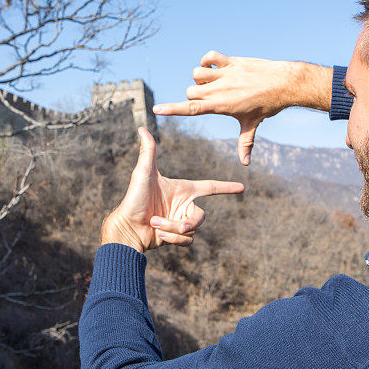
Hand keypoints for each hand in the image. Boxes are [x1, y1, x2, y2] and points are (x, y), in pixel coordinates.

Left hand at [100, 127, 244, 252]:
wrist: (126, 227)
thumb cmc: (134, 198)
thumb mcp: (143, 173)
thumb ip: (148, 151)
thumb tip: (142, 128)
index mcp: (182, 190)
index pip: (210, 187)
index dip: (226, 187)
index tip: (242, 187)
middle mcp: (184, 206)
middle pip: (201, 216)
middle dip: (186, 222)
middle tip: (162, 221)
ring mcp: (180, 221)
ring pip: (192, 230)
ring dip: (172, 228)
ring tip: (154, 224)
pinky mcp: (176, 236)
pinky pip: (187, 240)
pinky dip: (173, 238)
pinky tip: (158, 234)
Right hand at [152, 51, 302, 165]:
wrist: (282, 84)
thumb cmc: (266, 106)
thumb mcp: (252, 124)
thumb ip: (245, 144)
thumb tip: (246, 164)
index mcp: (219, 106)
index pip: (189, 109)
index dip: (171, 109)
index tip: (156, 110)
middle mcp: (218, 90)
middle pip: (190, 91)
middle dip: (195, 94)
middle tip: (212, 96)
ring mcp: (224, 75)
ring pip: (196, 73)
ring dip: (200, 77)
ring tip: (214, 81)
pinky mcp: (231, 62)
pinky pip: (209, 57)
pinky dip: (208, 60)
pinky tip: (215, 66)